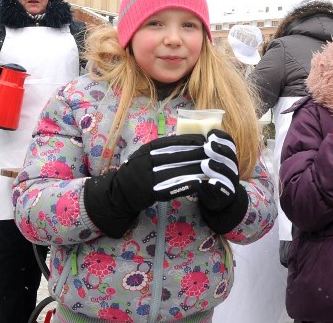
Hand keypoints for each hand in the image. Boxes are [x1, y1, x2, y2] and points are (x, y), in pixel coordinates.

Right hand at [84, 134, 205, 237]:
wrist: (119, 193)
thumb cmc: (136, 173)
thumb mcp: (146, 155)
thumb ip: (162, 149)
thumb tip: (185, 142)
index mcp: (148, 149)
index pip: (173, 142)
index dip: (191, 141)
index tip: (206, 140)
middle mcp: (148, 160)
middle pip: (177, 155)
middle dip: (197, 153)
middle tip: (214, 153)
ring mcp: (148, 175)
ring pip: (177, 171)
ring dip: (195, 169)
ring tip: (211, 168)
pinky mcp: (150, 191)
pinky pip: (171, 187)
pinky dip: (185, 185)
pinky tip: (198, 184)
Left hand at [197, 130, 247, 233]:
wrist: (222, 201)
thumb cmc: (212, 178)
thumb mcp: (210, 163)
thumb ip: (205, 153)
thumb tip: (190, 139)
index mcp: (229, 159)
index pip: (230, 145)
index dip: (223, 138)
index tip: (211, 134)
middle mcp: (232, 169)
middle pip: (230, 158)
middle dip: (220, 151)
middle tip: (207, 146)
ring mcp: (231, 182)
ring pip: (228, 173)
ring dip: (218, 167)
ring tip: (206, 163)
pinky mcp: (227, 194)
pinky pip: (225, 189)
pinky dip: (218, 185)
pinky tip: (211, 182)